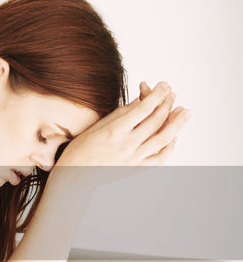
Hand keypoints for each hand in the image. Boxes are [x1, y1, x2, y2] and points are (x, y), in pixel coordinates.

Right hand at [53, 80, 189, 186]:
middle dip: (167, 104)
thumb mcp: (96, 127)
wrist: (75, 176)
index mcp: (115, 131)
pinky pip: (160, 158)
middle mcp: (127, 144)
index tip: (164, 85)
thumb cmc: (81, 149)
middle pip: (156, 121)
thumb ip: (120, 114)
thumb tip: (140, 101)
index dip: (157, 94)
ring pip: (163, 138)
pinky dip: (169, 147)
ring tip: (185, 111)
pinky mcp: (136, 168)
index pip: (143, 108)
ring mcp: (134, 158)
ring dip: (177, 123)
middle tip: (173, 94)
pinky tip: (174, 137)